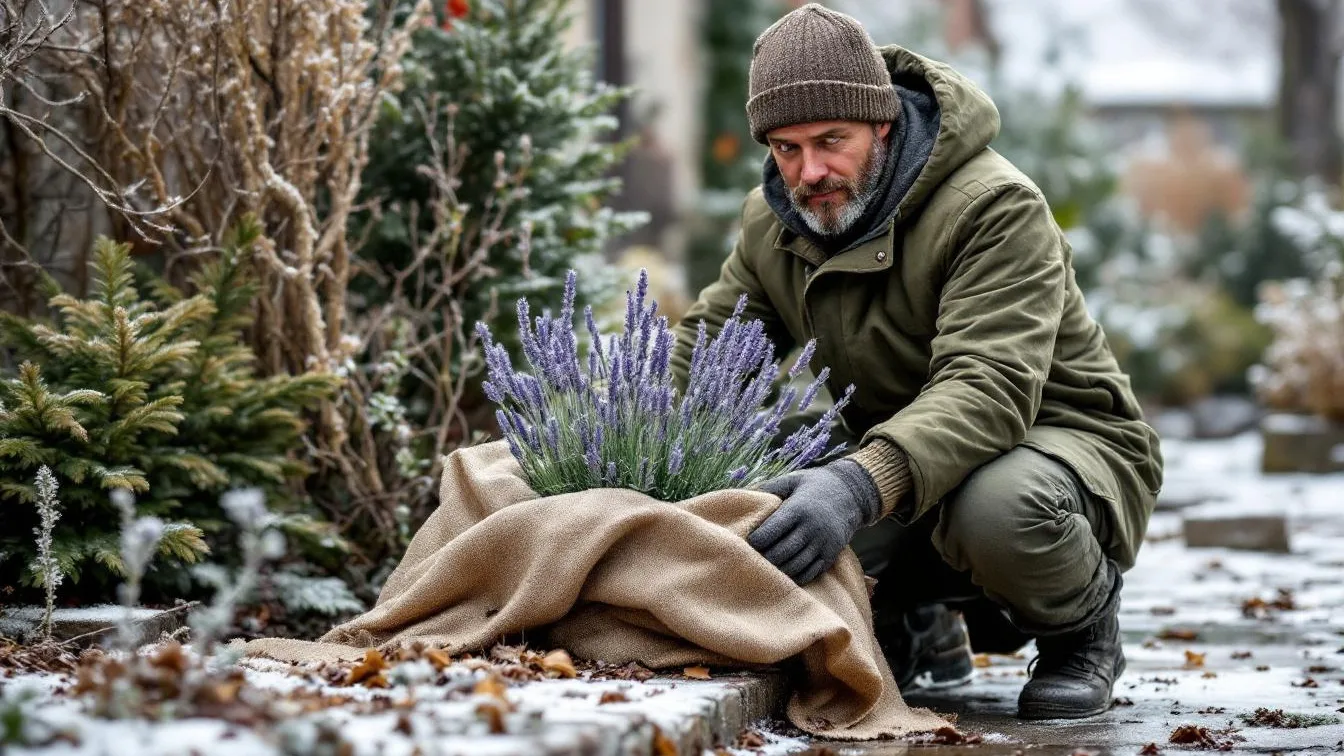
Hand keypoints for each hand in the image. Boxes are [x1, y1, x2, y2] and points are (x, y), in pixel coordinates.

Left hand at [746, 459, 879, 584]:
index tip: (747, 541)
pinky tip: (783, 573)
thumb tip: (742, 495)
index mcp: (798, 509)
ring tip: (765, 567)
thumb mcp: (793, 480)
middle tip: (752, 558)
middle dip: (763, 558)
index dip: (754, 541)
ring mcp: (823, 544)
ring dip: (777, 570)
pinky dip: (794, 577)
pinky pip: (809, 573)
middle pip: (780, 553)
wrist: (852, 493)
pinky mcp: (831, 556)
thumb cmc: (814, 485)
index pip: (769, 533)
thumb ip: (768, 488)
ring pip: (794, 566)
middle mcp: (811, 528)